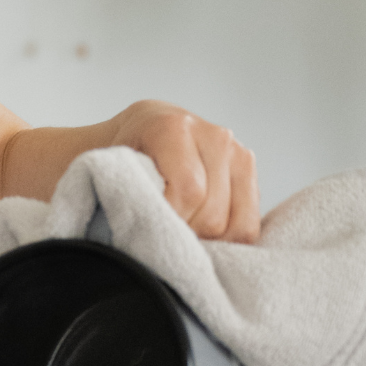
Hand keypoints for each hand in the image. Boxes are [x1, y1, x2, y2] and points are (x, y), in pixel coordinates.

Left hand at [111, 100, 259, 242]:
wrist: (145, 125)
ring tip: (181, 233)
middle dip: (186, 234)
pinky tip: (203, 234)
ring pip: (236, 224)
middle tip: (163, 234)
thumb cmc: (125, 150)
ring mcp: (237, 151)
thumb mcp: (115, 164)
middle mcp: (213, 135)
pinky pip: (249, 224)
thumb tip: (147, 230)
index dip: (171, 220)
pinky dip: (227, 239)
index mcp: (173, 127)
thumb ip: (130, 189)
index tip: (150, 228)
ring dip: (208, 240)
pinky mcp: (250, 170)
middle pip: (213, 213)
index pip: (189, 192)